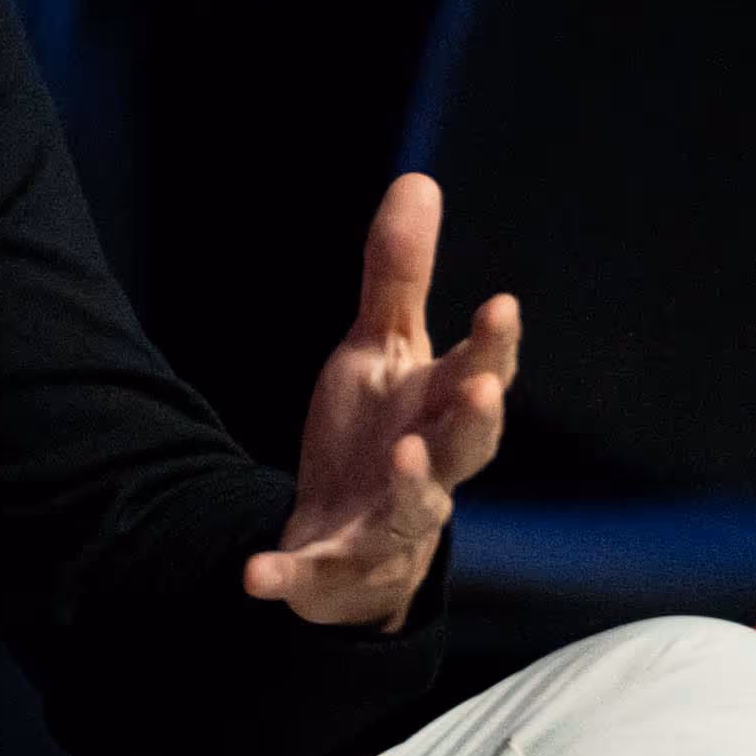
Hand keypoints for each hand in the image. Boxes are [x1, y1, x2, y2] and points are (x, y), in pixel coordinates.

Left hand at [247, 173, 519, 632]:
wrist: (345, 541)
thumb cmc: (378, 433)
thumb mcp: (379, 352)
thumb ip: (397, 276)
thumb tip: (417, 179)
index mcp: (437, 409)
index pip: (479, 374)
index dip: (493, 345)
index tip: (501, 305)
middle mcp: (429, 469)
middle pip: (465, 446)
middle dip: (474, 420)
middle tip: (478, 390)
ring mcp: (388, 524)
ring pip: (416, 511)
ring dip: (413, 487)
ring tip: (403, 457)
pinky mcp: (333, 566)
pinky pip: (311, 575)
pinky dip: (286, 576)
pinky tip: (255, 574)